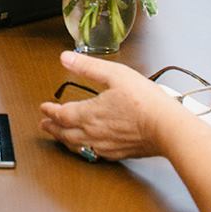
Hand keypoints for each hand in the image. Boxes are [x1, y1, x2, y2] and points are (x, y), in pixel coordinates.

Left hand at [37, 51, 182, 160]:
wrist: (167, 128)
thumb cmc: (144, 101)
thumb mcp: (115, 74)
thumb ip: (89, 67)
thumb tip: (66, 58)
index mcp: (89, 113)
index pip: (61, 114)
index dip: (50, 110)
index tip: (44, 107)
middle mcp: (93, 133)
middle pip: (65, 133)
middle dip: (52, 127)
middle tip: (44, 124)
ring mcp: (105, 145)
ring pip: (77, 145)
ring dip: (64, 140)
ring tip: (60, 136)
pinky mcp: (118, 153)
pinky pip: (93, 153)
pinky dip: (83, 149)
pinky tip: (87, 147)